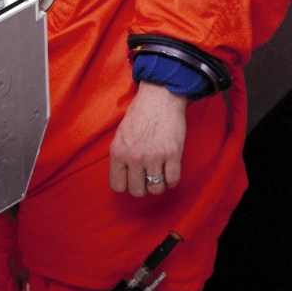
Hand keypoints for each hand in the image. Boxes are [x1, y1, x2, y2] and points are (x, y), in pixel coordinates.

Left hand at [110, 81, 187, 196]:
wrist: (159, 99)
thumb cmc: (139, 115)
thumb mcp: (120, 135)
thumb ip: (120, 156)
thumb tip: (124, 177)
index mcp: (118, 152)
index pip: (118, 185)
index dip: (126, 185)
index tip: (132, 180)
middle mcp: (134, 157)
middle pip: (137, 191)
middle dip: (143, 188)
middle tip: (147, 178)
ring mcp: (154, 157)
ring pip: (156, 189)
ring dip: (158, 185)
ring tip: (159, 174)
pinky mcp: (173, 154)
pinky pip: (173, 180)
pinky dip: (172, 180)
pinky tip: (170, 172)